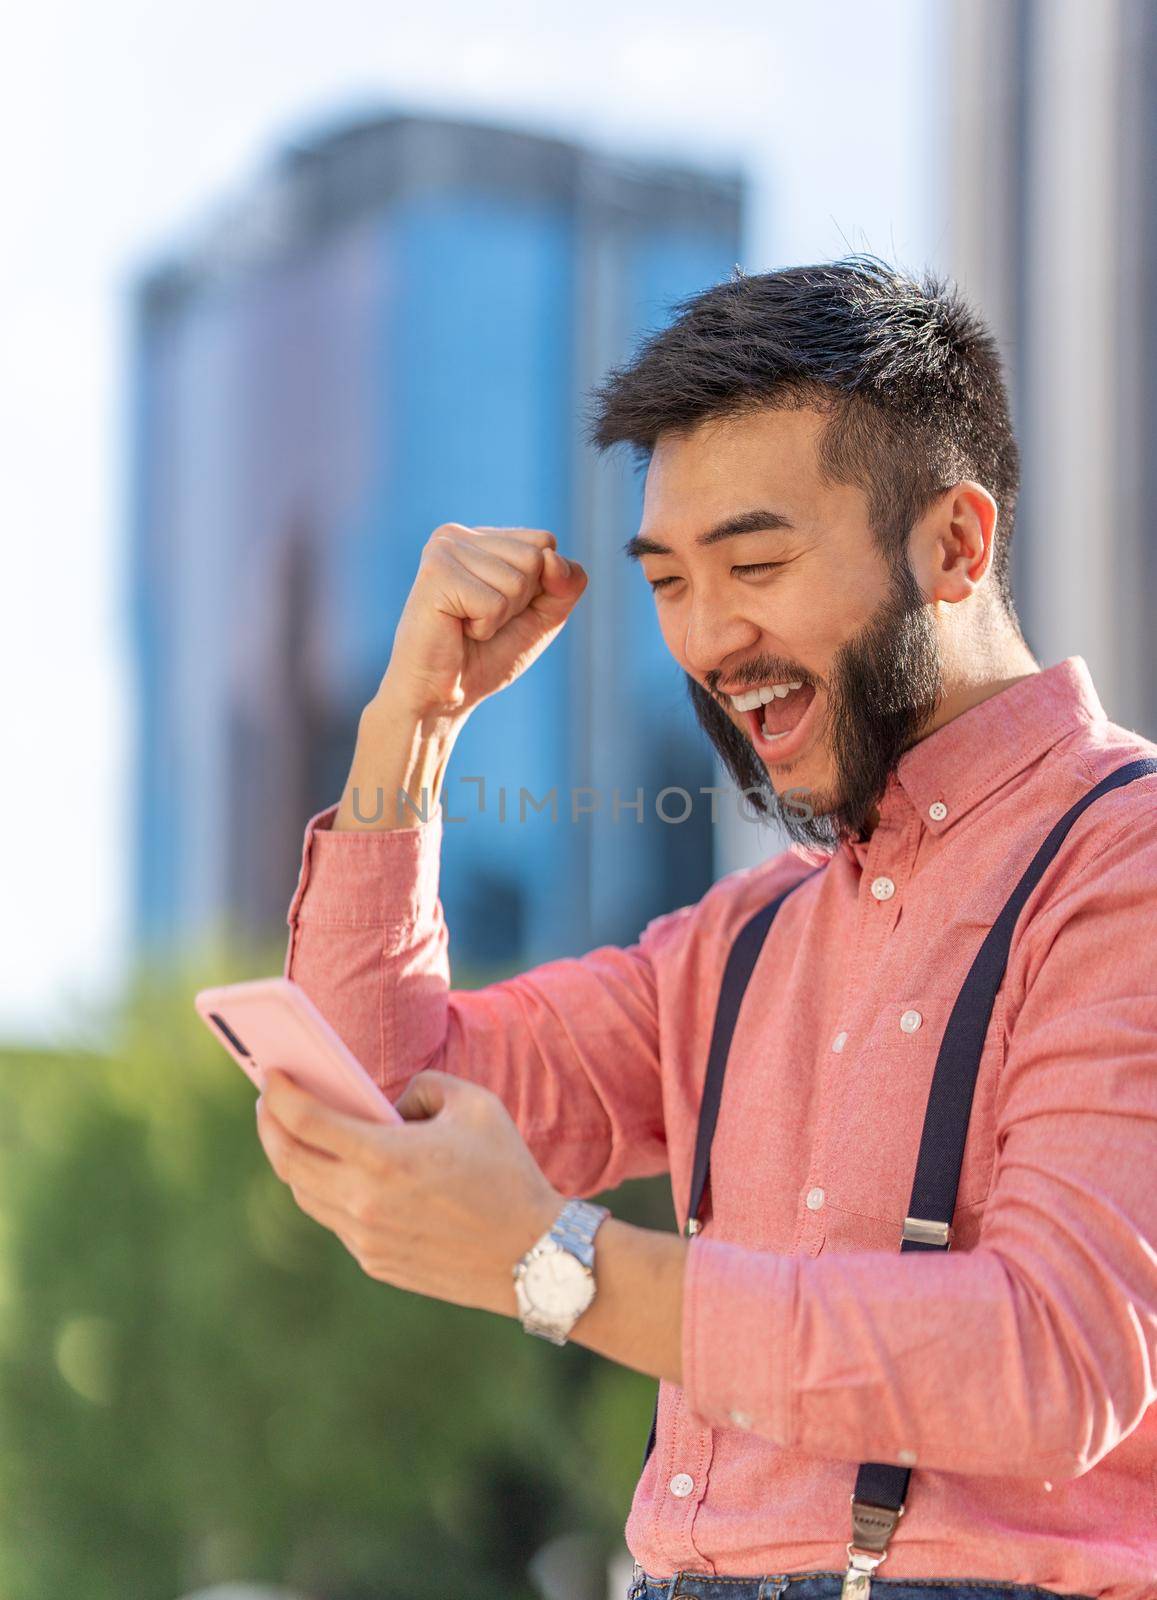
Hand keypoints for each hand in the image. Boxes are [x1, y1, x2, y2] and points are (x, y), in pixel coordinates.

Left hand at [254, 1067, 564, 1316]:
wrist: (534, 1256)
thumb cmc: (507, 1172)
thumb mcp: (473, 1105)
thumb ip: (421, 1088)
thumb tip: (387, 1103)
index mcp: (384, 1157)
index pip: (304, 1121)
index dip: (279, 1093)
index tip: (270, 1074)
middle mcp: (364, 1202)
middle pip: (289, 1161)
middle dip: (269, 1124)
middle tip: (267, 1101)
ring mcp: (366, 1238)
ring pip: (304, 1195)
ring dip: (291, 1160)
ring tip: (292, 1133)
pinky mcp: (376, 1262)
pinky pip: (334, 1220)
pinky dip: (323, 1190)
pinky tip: (333, 1171)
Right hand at [380, 523, 587, 719]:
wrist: (440, 696)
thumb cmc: (486, 656)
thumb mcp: (542, 616)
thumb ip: (566, 583)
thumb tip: (551, 557)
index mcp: (481, 538)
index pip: (545, 543)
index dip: (539, 588)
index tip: (501, 608)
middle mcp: (458, 534)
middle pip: (535, 558)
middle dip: (520, 603)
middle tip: (481, 620)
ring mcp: (443, 550)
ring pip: (517, 581)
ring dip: (500, 617)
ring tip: (467, 626)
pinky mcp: (436, 574)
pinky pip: (494, 603)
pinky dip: (484, 627)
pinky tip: (457, 629)